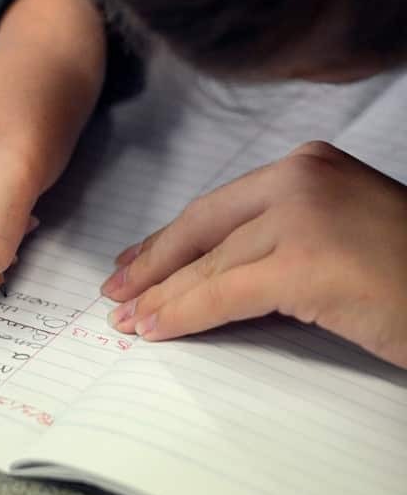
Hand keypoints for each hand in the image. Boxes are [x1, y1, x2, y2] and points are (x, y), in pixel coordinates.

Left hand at [102, 141, 406, 368]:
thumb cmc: (404, 274)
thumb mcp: (333, 236)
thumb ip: (275, 240)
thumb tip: (209, 271)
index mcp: (304, 166)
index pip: (216, 207)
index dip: (169, 239)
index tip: (135, 262)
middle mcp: (299, 178)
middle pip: (201, 227)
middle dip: (152, 264)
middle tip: (116, 292)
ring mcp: (303, 215)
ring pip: (207, 264)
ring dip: (161, 296)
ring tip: (128, 320)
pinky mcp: (306, 261)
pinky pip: (223, 293)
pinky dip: (183, 313)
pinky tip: (156, 329)